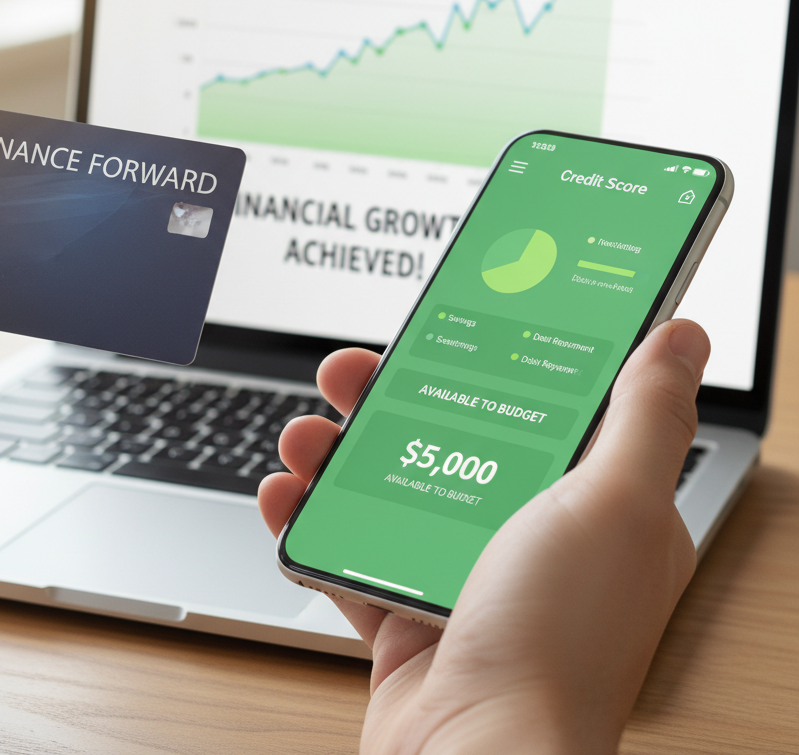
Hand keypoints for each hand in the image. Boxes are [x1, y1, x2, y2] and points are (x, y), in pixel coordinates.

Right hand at [258, 320, 708, 754]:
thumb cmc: (556, 643)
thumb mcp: (612, 505)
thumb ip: (643, 416)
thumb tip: (681, 337)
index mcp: (591, 509)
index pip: (538, 409)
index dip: (490, 361)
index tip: (448, 325)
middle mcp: (528, 540)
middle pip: (450, 439)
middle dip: (390, 400)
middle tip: (349, 373)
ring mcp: (463, 576)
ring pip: (391, 487)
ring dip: (338, 454)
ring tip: (305, 436)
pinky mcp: (407, 613)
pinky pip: (352, 549)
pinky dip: (312, 520)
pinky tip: (286, 498)